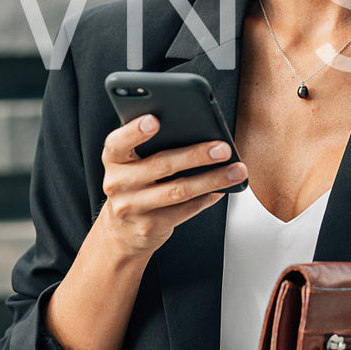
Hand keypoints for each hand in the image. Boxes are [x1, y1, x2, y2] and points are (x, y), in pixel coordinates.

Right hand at [97, 114, 245, 256]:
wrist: (122, 230)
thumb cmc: (135, 183)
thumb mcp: (131, 162)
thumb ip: (151, 145)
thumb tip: (197, 129)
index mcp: (113, 159)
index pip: (118, 142)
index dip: (135, 131)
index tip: (155, 119)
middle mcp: (118, 183)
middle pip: (161, 165)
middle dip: (196, 155)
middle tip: (223, 148)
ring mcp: (133, 207)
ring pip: (179, 191)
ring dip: (212, 179)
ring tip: (236, 170)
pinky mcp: (150, 227)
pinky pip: (185, 210)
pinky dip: (207, 198)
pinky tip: (222, 188)